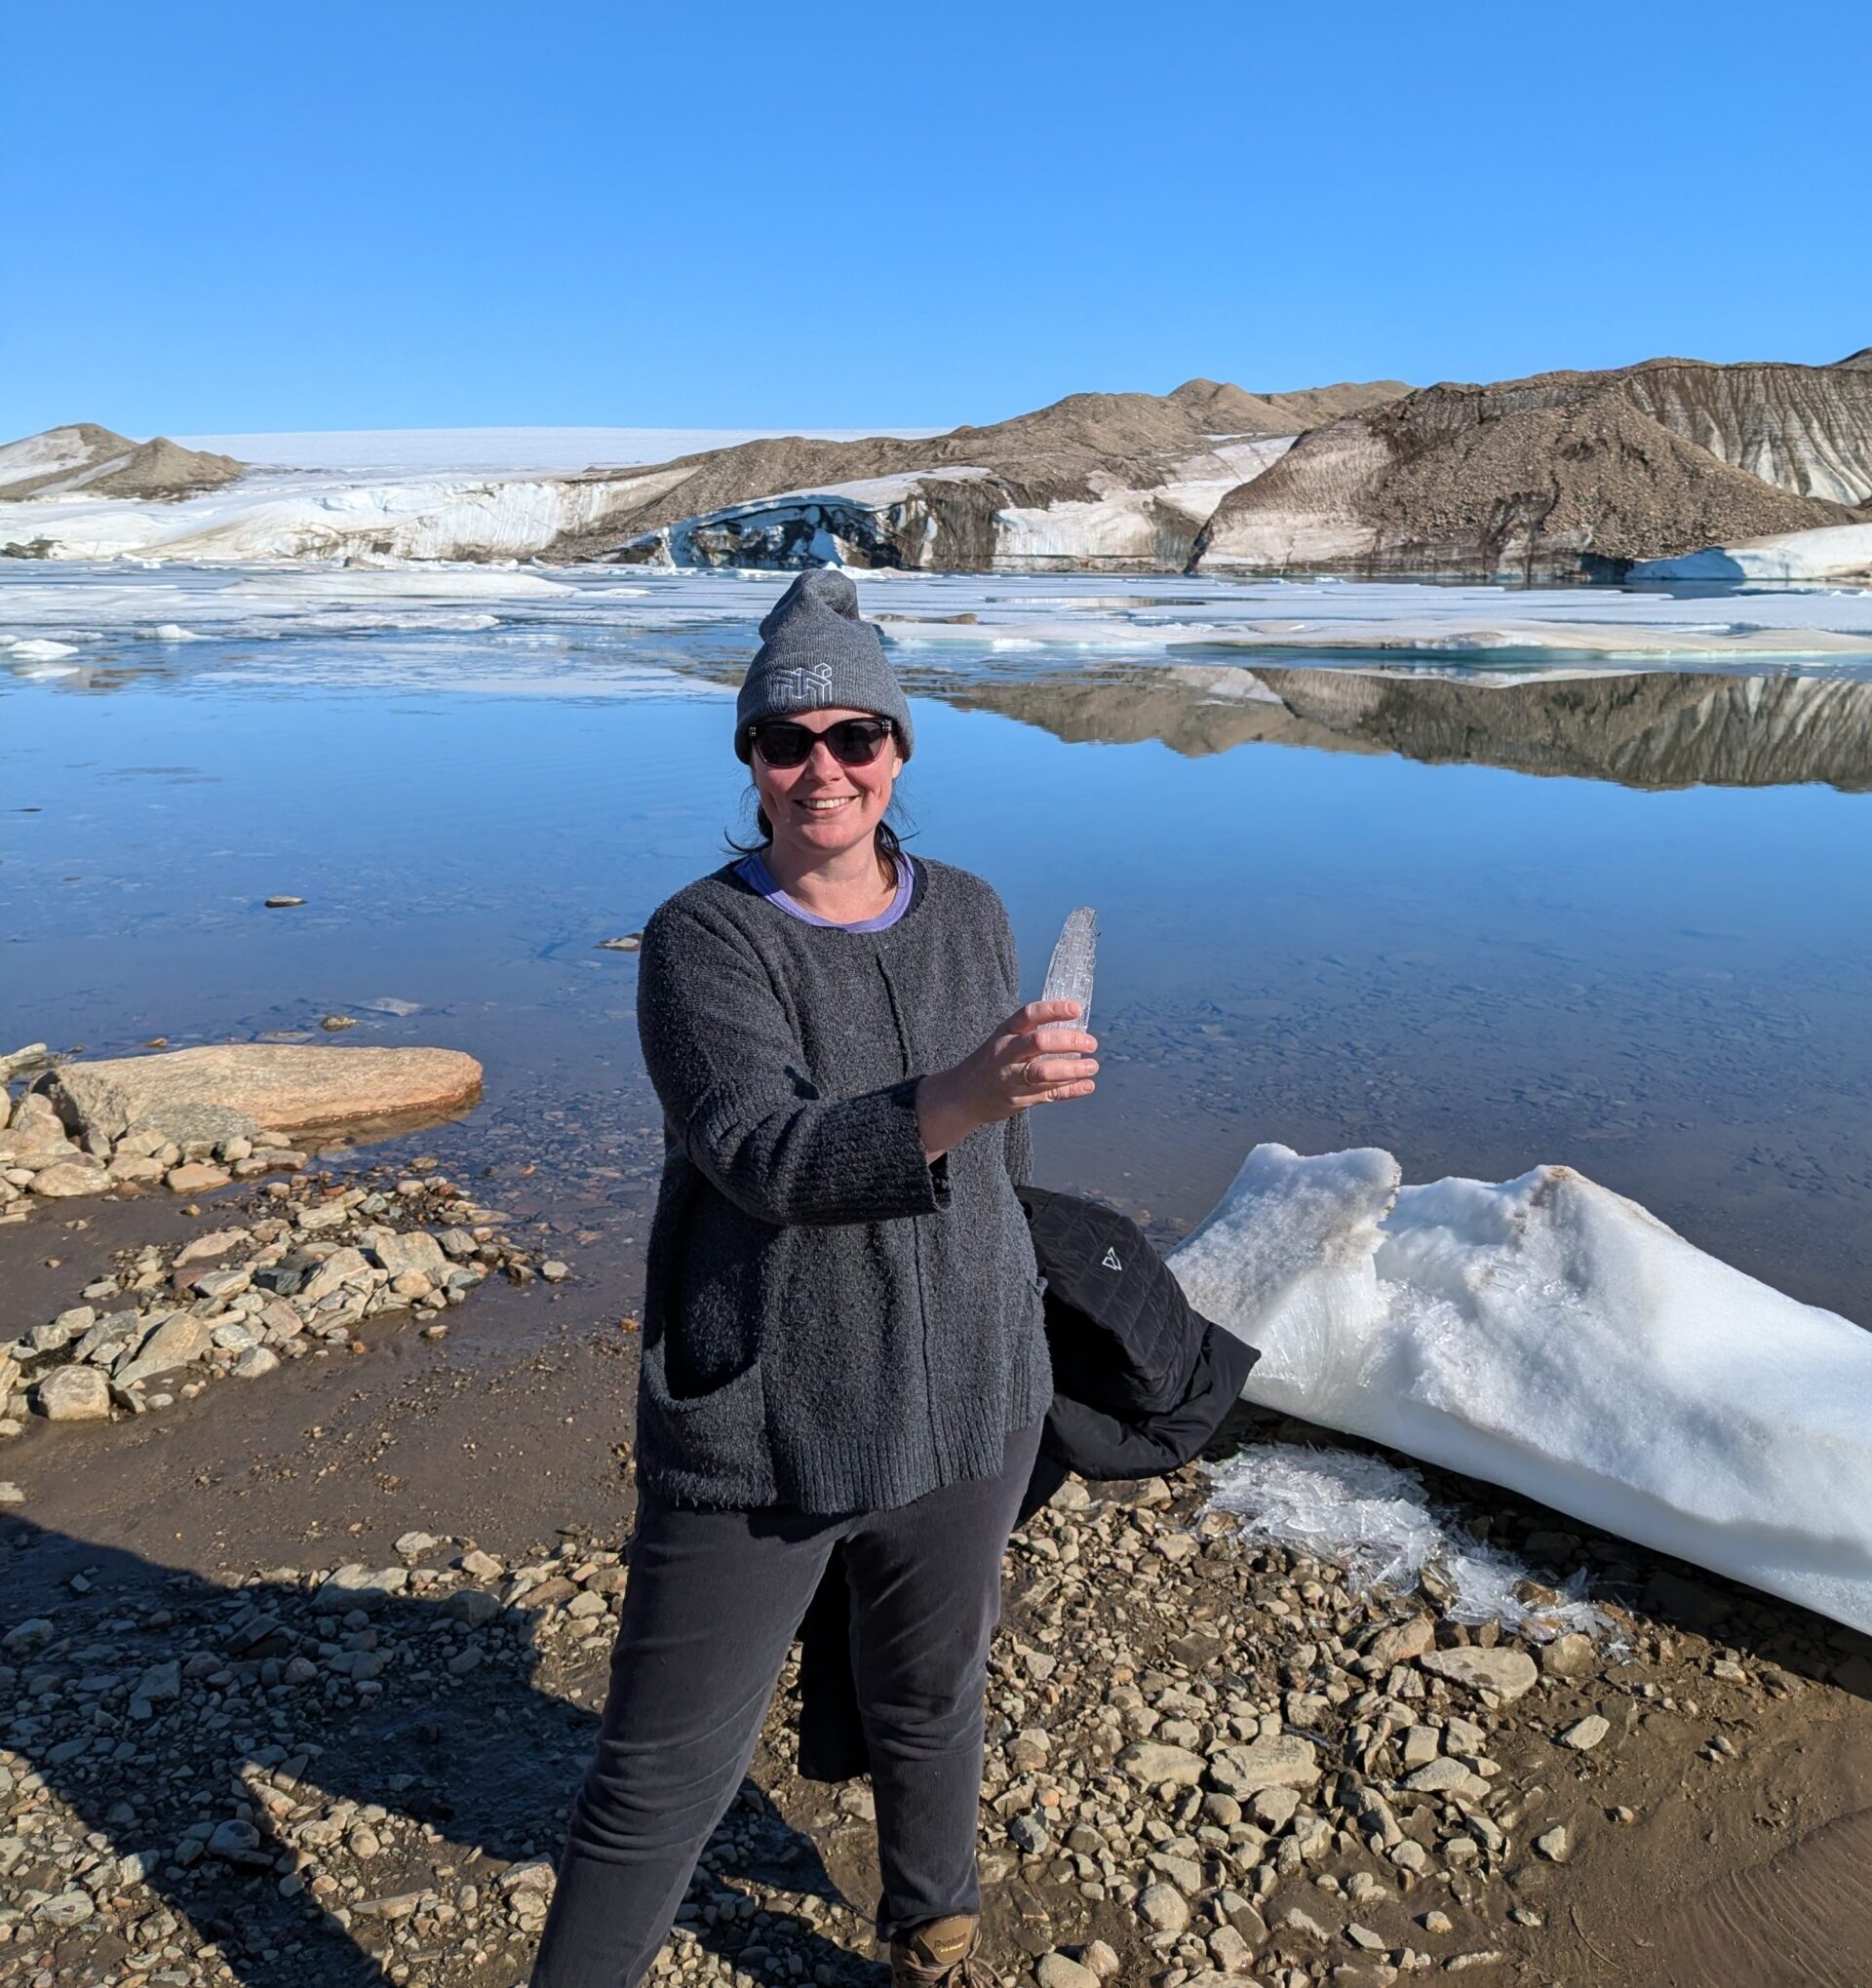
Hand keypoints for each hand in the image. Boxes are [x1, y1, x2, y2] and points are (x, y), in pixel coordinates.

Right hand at [916, 1001, 1097, 1160]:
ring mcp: (1011, 1078)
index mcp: (1004, 1033)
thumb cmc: (990, 1063)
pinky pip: (1048, 1095)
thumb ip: (1031, 1034)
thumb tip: (1074, 1028)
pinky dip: (1071, 1091)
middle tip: (1091, 1043)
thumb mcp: (1004, 1040)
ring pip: (1044, 1072)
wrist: (961, 1097)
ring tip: (1092, 1066)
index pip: (1029, 1015)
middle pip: (1039, 1043)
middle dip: (1069, 1041)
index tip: (1077, 1009)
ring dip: (1073, 1069)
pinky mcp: (1018, 1100)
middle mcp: (1006, 1054)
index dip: (1054, 1010)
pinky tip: (1087, 1086)